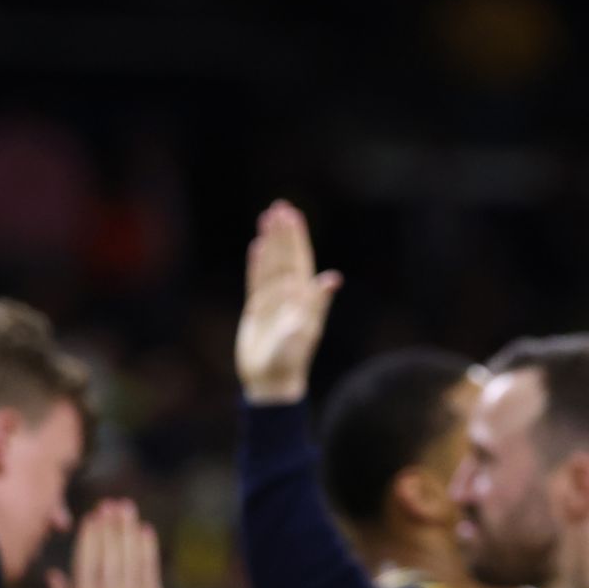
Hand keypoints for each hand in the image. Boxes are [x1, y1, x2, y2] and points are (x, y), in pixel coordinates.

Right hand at [48, 500, 167, 587]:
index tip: (94, 514)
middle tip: (114, 503)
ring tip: (128, 508)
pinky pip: (149, 565)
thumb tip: (52, 575)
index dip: (91, 532)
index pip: (85, 556)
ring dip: (129, 527)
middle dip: (111, 522)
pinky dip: (147, 546)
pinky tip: (146, 531)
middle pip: (108, 548)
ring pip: (129, 552)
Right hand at [235, 201, 340, 404]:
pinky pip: (256, 281)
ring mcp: (274, 301)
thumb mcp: (304, 332)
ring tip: (267, 218)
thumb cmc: (291, 360)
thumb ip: (315, 304)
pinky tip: (256, 247)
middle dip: (283, 233)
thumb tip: (332, 279)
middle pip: (286, 257)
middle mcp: (291, 295)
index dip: (296, 238)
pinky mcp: (258, 310)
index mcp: (304, 297)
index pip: (300, 260)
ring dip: (270, 243)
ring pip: (271, 265)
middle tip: (280, 206)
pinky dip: (257, 264)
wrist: (272, 381)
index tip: (292, 215)